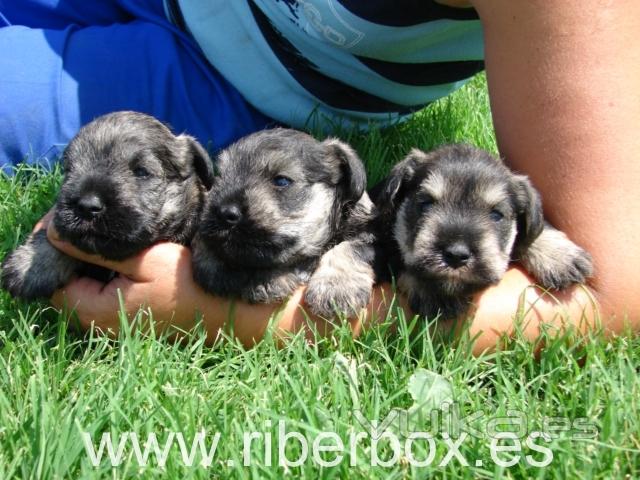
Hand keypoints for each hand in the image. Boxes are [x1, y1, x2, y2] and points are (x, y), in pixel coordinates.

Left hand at [43, 216, 394, 343]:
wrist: (235, 312)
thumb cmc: (193, 286)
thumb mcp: (146, 260)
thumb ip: (99, 247)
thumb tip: (56, 232)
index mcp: (95, 310)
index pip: (56, 273)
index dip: (59, 241)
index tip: (74, 212)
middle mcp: (103, 320)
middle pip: (75, 274)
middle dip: (81, 243)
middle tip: (95, 211)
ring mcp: (124, 317)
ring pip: (97, 277)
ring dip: (102, 251)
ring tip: (115, 220)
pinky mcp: (142, 310)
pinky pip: (117, 282)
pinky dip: (119, 262)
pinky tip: (135, 240)